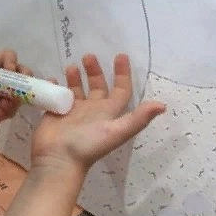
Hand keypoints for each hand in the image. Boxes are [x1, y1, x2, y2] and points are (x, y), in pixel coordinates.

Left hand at [0, 49, 31, 133]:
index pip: (7, 57)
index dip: (12, 61)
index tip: (10, 71)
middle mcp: (0, 80)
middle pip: (21, 72)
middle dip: (25, 77)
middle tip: (21, 86)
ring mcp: (2, 96)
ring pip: (21, 91)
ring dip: (18, 96)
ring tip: (5, 104)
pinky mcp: (2, 111)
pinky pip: (14, 109)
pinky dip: (11, 109)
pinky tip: (0, 112)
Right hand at [31, 53, 165, 177]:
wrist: (59, 159)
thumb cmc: (88, 145)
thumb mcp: (117, 131)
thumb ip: (138, 118)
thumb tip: (163, 105)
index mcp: (108, 113)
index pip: (120, 90)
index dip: (123, 74)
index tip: (120, 56)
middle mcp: (92, 110)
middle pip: (97, 86)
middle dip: (95, 70)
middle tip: (88, 56)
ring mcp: (73, 112)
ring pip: (76, 89)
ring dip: (75, 76)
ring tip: (71, 66)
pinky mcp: (56, 113)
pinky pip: (56, 94)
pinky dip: (55, 85)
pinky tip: (53, 78)